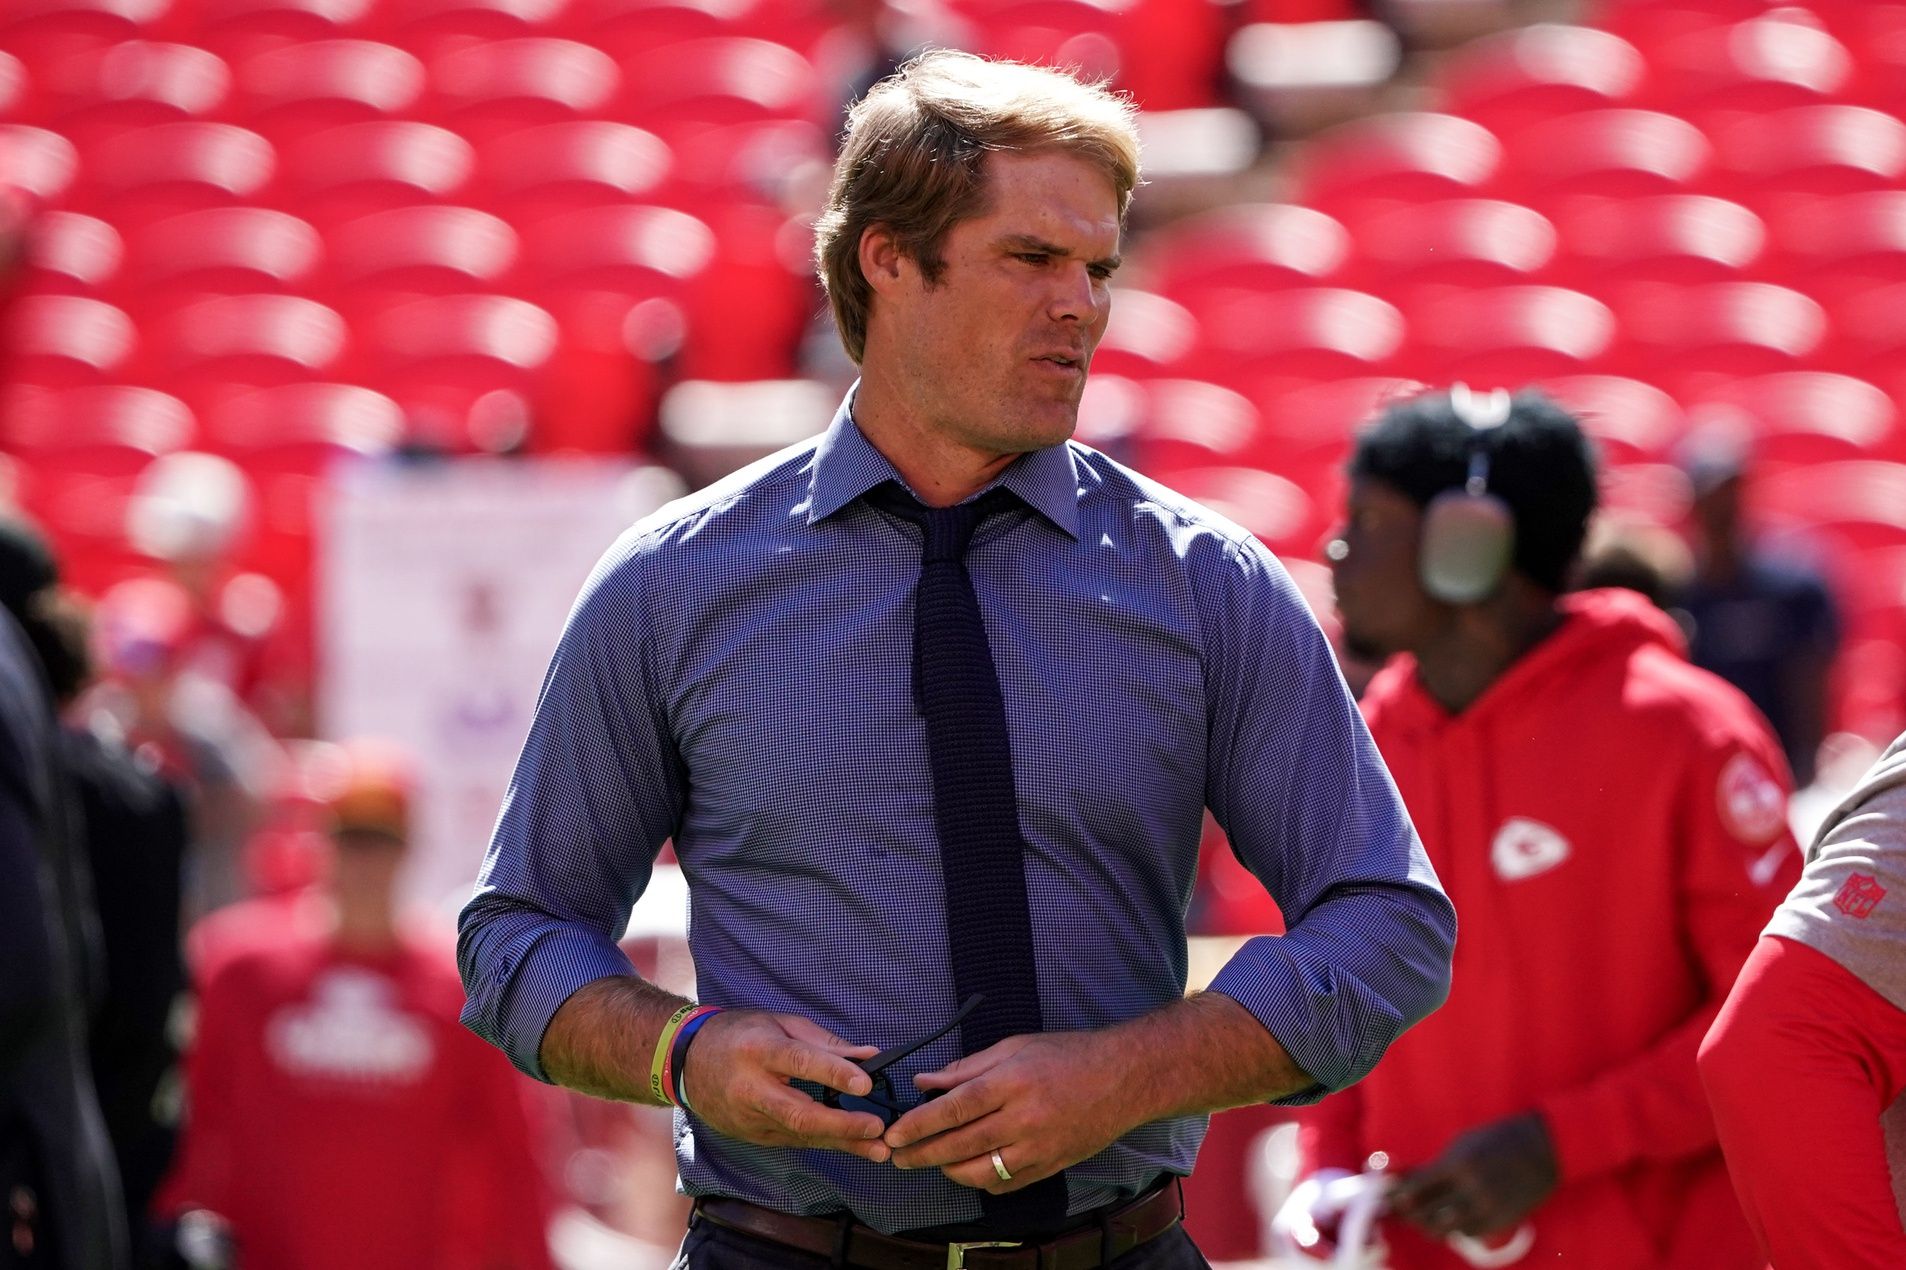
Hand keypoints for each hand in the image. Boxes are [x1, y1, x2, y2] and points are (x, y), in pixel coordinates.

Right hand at [684, 1010, 891, 1162]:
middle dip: (841, 1124)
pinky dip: (823, 1141)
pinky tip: (852, 1145)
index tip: (866, 1083)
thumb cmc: (739, 1034)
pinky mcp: (751, 1135)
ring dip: (841, 1142)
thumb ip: (825, 1043)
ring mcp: (748, 1118)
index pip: (799, 1062)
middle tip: (876, 1128)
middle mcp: (750, 1088)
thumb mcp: (780, 1023)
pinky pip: (793, 1139)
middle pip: (799, 1112)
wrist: (686, 1061)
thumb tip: (869, 1056)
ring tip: (877, 1149)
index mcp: (757, 1050)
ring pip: (800, 1134)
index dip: (833, 1073)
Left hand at [882, 1031, 1138, 1192]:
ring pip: (978, 1172)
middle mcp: (1024, 1119)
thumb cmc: (1067, 1055)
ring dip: (946, 1169)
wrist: (1123, 1079)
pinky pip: (1003, 1184)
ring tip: (930, 1160)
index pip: (953, 1109)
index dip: (918, 1124)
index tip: (894, 1132)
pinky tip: (967, 1168)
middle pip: (959, 1145)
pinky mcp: (1049, 1167)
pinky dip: (979, 1180)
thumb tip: (925, 1082)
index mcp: (1012, 1082)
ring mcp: (1038, 1148)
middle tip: (896, 1155)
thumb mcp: (1015, 1047)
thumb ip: (966, 1068)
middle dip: (921, 1153)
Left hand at [1389, 1113, 1557, 1239]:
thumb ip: (1433, 1166)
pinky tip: (1452, 1218)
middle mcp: (1471, 1190)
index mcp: (1457, 1165)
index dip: (1397, 1197)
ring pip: (1446, 1231)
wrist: (1542, 1149)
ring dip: (1431, 1225)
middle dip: (1409, 1215)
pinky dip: (1456, 1229)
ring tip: (1425, 1216)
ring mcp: (1488, 1209)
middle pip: (1427, 1216)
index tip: (1389, 1198)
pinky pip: (1468, 1234)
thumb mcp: (1461, 1145)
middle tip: (1402, 1210)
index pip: (1415, 1190)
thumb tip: (1401, 1179)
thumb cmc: (1495, 1140)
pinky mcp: (1501, 1222)